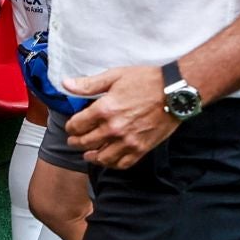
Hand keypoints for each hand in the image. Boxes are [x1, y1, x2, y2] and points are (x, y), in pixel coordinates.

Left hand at [61, 63, 179, 168]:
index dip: (70, 127)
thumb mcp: (114, 76)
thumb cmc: (145, 81)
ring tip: (88, 154)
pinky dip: (112, 164)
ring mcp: (128, 141)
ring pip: (102, 157)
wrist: (174, 93)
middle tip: (73, 141)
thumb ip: (89, 84)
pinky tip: (108, 160)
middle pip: (86, 142)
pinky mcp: (141, 149)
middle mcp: (114, 128)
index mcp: (104, 109)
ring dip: (91, 157)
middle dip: (76, 142)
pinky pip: (122, 163)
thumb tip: (66, 84)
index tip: (71, 126)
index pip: (77, 125)